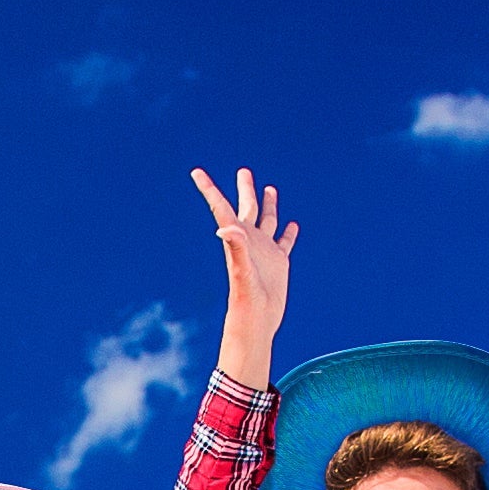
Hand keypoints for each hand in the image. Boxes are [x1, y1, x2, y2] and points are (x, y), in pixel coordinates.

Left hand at [191, 168, 293, 368]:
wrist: (257, 319)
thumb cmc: (245, 298)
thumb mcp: (241, 270)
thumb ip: (235, 247)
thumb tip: (224, 227)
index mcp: (236, 237)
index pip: (220, 207)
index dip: (208, 188)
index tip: (196, 172)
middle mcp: (249, 240)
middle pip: (247, 207)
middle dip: (245, 189)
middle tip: (243, 171)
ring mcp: (265, 250)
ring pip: (268, 220)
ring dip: (268, 204)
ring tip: (269, 188)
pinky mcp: (279, 261)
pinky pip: (285, 241)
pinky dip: (289, 232)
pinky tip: (292, 224)